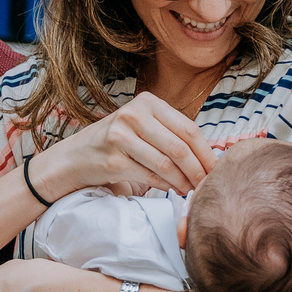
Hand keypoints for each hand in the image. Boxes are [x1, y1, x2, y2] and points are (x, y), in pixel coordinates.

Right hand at [31, 92, 215, 200]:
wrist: (75, 157)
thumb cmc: (117, 143)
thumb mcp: (142, 126)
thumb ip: (171, 133)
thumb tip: (210, 156)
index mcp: (147, 102)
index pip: (188, 128)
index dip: (206, 152)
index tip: (216, 169)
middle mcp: (133, 114)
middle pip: (180, 147)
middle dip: (198, 170)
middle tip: (207, 185)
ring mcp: (120, 136)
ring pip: (166, 164)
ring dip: (183, 182)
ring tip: (190, 190)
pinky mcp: (113, 160)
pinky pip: (150, 176)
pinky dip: (166, 187)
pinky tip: (172, 190)